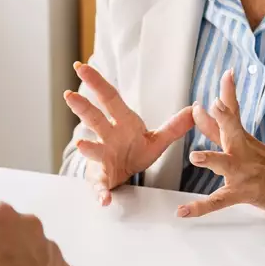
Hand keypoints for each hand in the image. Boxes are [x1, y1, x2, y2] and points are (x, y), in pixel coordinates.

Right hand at [63, 61, 194, 204]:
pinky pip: (100, 185)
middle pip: (94, 119)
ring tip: (80, 145)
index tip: (82, 67)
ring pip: (92, 150)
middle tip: (69, 95)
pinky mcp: (101, 178)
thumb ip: (174, 126)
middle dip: (82, 108)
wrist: (122, 175)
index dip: (96, 82)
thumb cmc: (133, 151)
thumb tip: (195, 110)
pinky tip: (104, 198)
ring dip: (87, 148)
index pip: (109, 98)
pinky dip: (101, 192)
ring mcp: (102, 157)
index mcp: (121, 122)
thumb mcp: (156, 139)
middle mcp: (107, 137)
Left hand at [179, 70, 264, 218]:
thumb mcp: (249, 143)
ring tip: (196, 157)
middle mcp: (243, 152)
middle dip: (223, 118)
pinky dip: (199, 207)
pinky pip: (218, 201)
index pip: (234, 112)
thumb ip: (221, 128)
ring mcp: (243, 172)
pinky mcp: (242, 193)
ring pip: (225, 163)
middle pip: (232, 131)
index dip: (229, 93)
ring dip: (211, 159)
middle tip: (213, 105)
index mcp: (244, 139)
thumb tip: (203, 108)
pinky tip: (183, 211)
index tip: (227, 75)